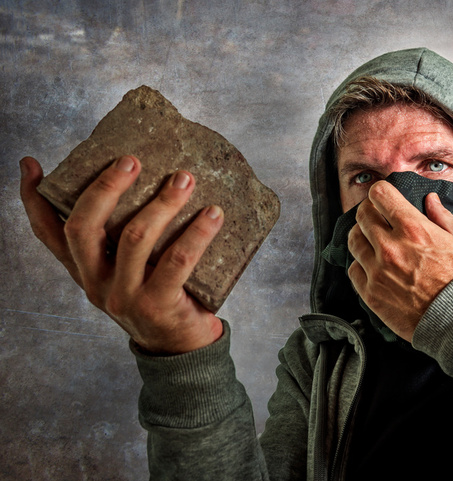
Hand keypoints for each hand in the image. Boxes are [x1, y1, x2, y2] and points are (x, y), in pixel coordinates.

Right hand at [19, 155, 224, 353]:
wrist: (181, 350)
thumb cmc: (160, 297)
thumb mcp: (131, 271)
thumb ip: (125, 240)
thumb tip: (150, 184)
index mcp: (85, 271)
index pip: (48, 234)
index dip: (34, 200)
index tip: (31, 165)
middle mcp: (96, 284)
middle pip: (83, 228)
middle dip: (105, 188)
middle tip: (131, 160)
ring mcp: (124, 296)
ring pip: (134, 238)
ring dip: (162, 203)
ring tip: (184, 179)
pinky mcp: (158, 305)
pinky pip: (178, 260)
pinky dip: (198, 233)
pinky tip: (213, 214)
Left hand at [347, 180, 452, 341]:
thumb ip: (444, 218)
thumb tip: (431, 200)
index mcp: (413, 228)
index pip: (380, 194)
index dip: (380, 192)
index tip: (384, 197)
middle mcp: (390, 246)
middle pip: (361, 215)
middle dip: (369, 211)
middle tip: (377, 218)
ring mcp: (377, 270)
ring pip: (353, 240)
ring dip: (361, 236)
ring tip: (372, 241)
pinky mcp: (371, 293)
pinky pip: (353, 269)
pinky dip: (361, 264)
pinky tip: (373, 266)